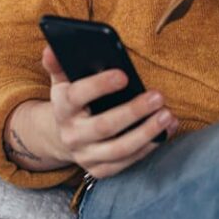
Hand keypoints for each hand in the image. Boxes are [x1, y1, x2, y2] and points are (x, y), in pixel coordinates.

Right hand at [42, 44, 177, 178]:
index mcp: (62, 108)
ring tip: (167, 115)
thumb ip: (59, 63)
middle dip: (133, 111)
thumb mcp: (63, 80)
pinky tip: (166, 131)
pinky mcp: (100, 170)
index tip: (124, 75)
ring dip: (146, 133)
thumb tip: (51, 47)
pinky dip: (150, 147)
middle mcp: (72, 135)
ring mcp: (86, 156)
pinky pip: (127, 162)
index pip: (77, 96)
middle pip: (104, 126)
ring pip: (119, 149)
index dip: (99, 85)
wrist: (64, 136)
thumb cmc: (73, 99)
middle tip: (158, 96)